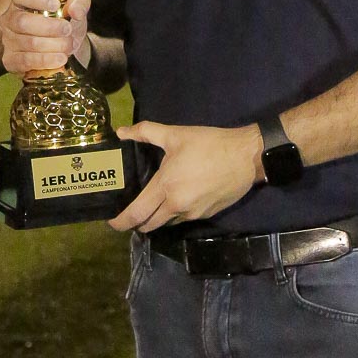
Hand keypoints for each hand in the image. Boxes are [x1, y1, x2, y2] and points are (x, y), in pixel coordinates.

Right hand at [0, 0, 89, 73]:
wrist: (65, 45)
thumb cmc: (66, 19)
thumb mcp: (76, 4)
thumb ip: (79, 2)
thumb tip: (75, 12)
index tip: (55, 4)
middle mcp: (10, 18)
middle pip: (22, 21)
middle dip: (49, 27)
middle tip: (67, 29)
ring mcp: (8, 39)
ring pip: (27, 43)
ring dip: (52, 46)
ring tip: (69, 46)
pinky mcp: (10, 59)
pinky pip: (25, 61)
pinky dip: (45, 61)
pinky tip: (59, 59)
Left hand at [108, 121, 262, 232]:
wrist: (246, 157)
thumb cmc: (208, 144)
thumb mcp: (174, 134)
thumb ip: (145, 132)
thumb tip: (121, 132)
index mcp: (165, 188)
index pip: (137, 213)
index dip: (122, 221)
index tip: (112, 223)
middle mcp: (177, 207)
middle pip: (150, 225)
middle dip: (137, 223)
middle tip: (130, 214)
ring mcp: (193, 214)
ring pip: (167, 223)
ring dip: (156, 219)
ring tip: (151, 206)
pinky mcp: (207, 214)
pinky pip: (183, 219)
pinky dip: (174, 215)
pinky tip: (175, 201)